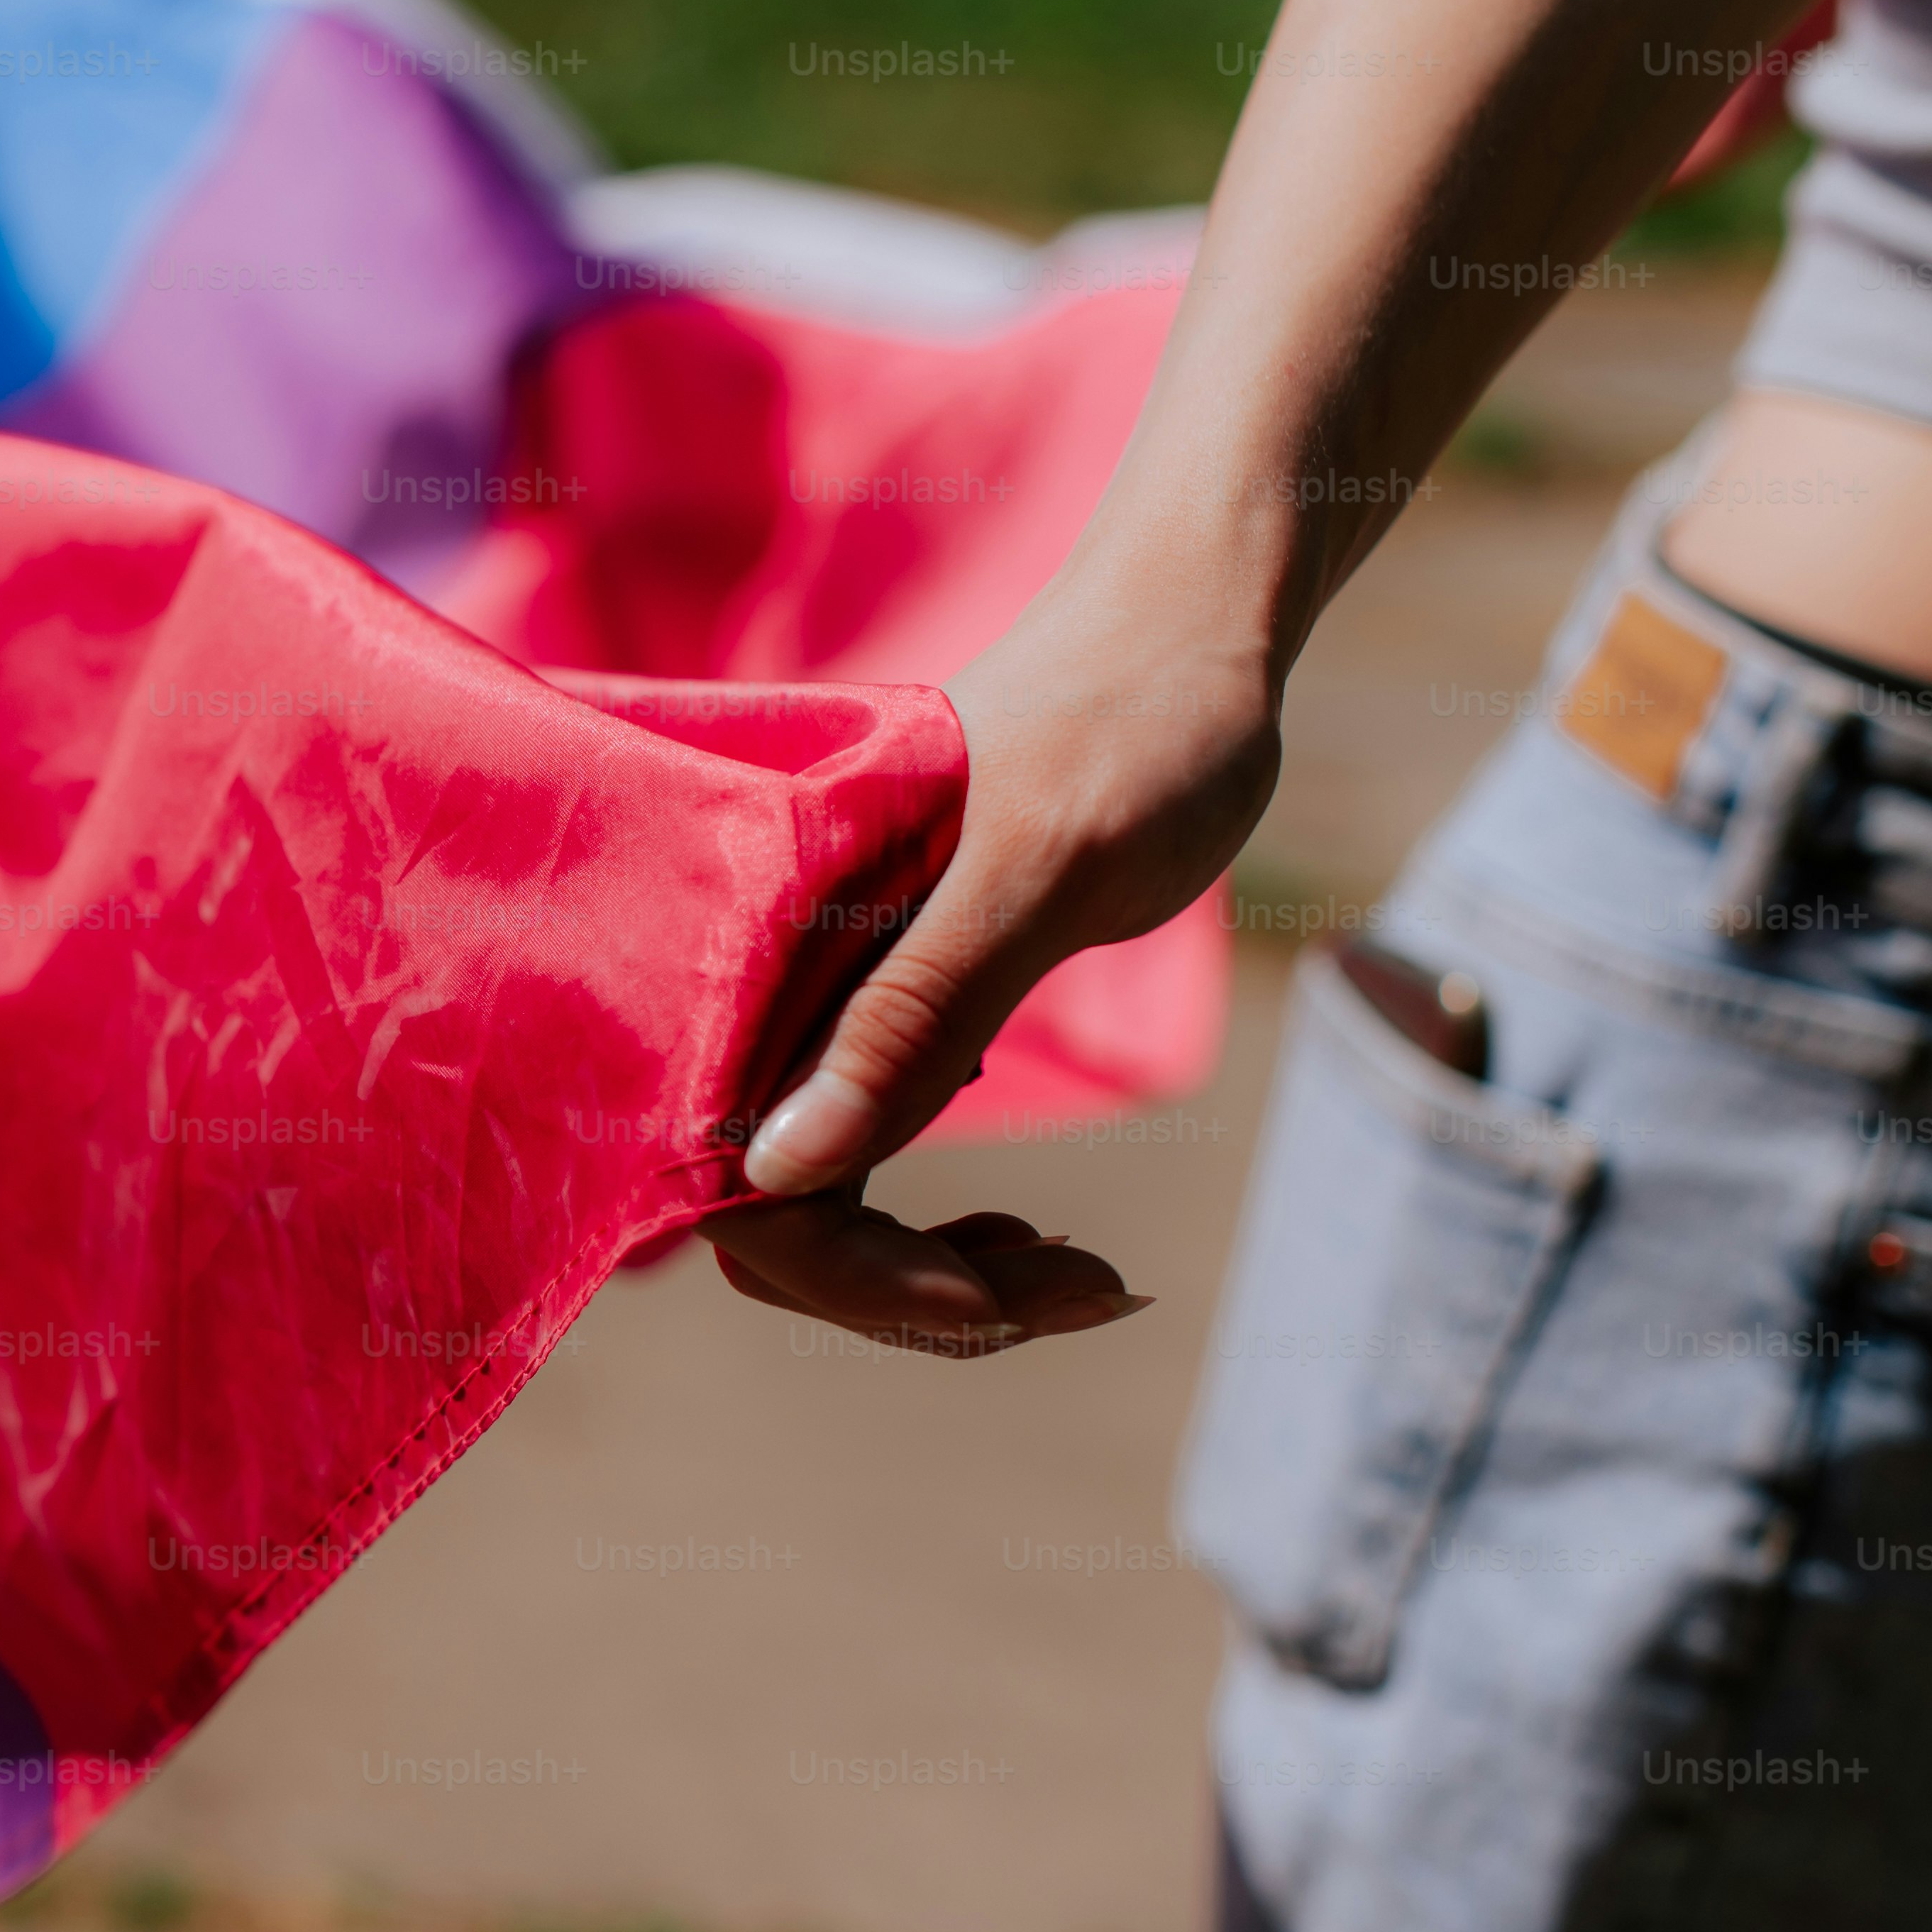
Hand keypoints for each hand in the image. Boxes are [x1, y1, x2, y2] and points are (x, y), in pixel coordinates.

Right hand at [703, 542, 1286, 1345]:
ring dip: (938, 1272)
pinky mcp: (883, 1006)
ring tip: (1082, 1274)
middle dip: (910, 1289)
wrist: (1187, 633)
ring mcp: (824, 1001)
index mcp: (769, 940)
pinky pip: (868, 1161)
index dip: (853, 1267)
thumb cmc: (1126, 727)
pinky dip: (947, 1226)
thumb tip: (773, 1174)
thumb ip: (908, 1014)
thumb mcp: (1034, 875)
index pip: (743, 1176)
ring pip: (821, 1203)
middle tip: (1081, 1285)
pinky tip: (1036, 1232)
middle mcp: (770, 982)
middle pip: (773, 1213)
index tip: (996, 1298)